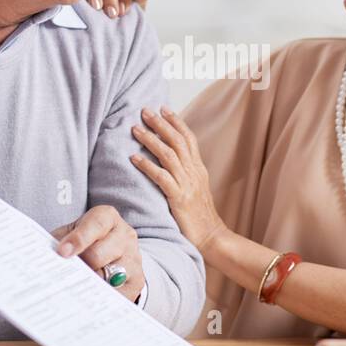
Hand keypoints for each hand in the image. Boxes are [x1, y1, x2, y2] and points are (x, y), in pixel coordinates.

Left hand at [51, 205, 144, 301]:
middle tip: (64, 275)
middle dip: (80, 266)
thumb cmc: (84, 242)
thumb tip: (44, 257)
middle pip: (99, 254)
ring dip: (89, 284)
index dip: (78, 239)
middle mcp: (125, 236)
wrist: (113, 253)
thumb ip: (58, 241)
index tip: (62, 252)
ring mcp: (133, 259)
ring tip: (75, 289)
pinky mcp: (136, 281)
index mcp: (107, 218)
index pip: (95, 224)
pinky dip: (100, 298)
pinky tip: (87, 300)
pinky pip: (117, 294)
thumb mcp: (70, 233)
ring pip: (109, 276)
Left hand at [130, 106, 226, 252]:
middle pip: (177, 141)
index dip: (176, 121)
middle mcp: (194, 172)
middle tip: (145, 111)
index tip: (163, 108)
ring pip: (169, 155)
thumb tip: (170, 161)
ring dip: (151, 140)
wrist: (212, 237)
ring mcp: (187, 184)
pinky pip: (162, 177)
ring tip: (135, 129)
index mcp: (199, 169)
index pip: (189, 138)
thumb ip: (185, 173)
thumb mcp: (196, 189)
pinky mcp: (179, 198)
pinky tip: (133, 158)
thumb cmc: (199, 216)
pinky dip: (147, 165)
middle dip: (160, 124)